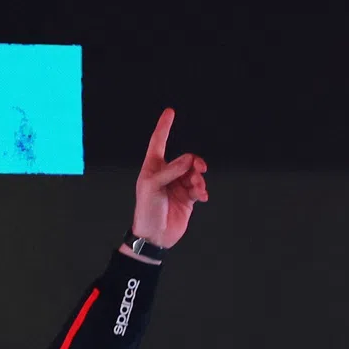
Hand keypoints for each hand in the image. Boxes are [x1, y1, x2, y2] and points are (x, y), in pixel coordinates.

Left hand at [130, 108, 207, 250]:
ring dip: (199, 179)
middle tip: (198, 169)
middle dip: (194, 163)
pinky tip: (202, 197)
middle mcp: (166, 174)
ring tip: (198, 189)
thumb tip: (188, 159)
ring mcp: (177, 186)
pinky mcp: (187, 198)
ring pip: (195, 173)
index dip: (164, 127)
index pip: (159, 142)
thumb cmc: (147, 211)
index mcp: (152, 168)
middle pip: (186, 158)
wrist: (154, 236)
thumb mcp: (153, 187)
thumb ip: (170, 171)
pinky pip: (199, 187)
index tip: (170, 112)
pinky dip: (202, 190)